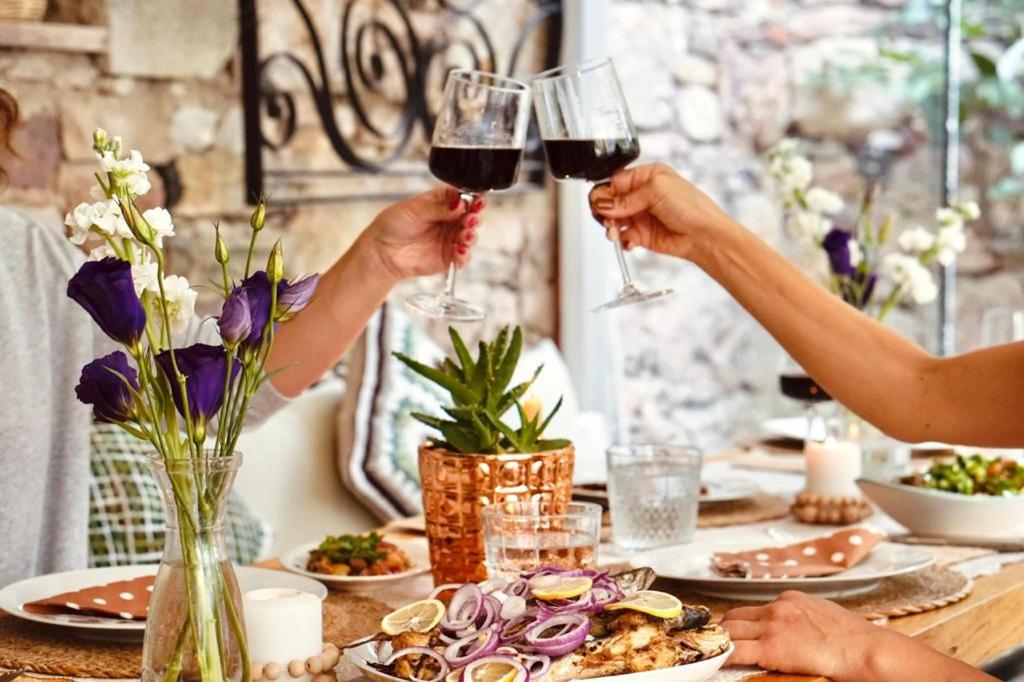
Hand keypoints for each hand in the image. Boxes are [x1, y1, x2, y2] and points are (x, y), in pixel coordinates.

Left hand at [360, 185, 483, 280]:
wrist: (382, 251)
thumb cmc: (393, 224)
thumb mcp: (414, 209)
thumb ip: (438, 207)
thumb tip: (460, 203)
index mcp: (444, 202)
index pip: (465, 196)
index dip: (473, 198)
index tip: (476, 200)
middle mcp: (451, 219)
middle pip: (472, 216)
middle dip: (475, 216)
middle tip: (471, 217)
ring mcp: (451, 239)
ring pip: (471, 236)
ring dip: (471, 234)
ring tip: (465, 234)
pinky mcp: (449, 257)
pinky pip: (463, 257)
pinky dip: (465, 254)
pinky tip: (459, 250)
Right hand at [588, 163, 735, 259]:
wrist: (705, 236)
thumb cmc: (691, 207)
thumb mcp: (656, 190)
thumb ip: (627, 197)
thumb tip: (603, 204)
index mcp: (646, 176)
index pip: (614, 181)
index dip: (605, 192)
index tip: (600, 203)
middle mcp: (641, 195)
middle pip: (610, 201)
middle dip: (605, 211)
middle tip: (607, 219)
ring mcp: (641, 215)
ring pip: (613, 220)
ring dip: (611, 227)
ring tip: (615, 232)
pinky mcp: (642, 234)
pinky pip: (623, 237)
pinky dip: (622, 240)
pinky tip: (629, 241)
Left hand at [721, 591, 989, 681]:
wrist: (863, 649)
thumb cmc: (852, 638)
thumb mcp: (823, 614)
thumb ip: (802, 617)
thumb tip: (796, 627)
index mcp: (789, 600)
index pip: (753, 609)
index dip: (740, 622)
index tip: (733, 630)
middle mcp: (776, 609)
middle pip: (736, 616)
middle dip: (726, 629)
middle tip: (718, 641)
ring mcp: (771, 627)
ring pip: (731, 631)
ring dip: (722, 641)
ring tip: (713, 650)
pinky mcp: (771, 647)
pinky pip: (737, 650)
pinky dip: (724, 655)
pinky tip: (717, 660)